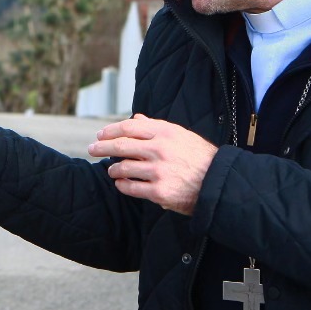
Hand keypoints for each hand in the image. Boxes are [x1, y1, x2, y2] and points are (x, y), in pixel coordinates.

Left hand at [86, 114, 218, 215]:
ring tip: (112, 170)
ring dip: (113, 169)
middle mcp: (160, 150)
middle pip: (120, 146)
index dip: (110, 130)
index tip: (100, 134)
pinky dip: (122, 185)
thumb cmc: (199, 157)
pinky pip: (131, 188)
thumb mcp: (181, 135)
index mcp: (165, 132)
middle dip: (101, 147)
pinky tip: (121, 183)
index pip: (129, 127)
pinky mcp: (159, 192)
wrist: (219, 183)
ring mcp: (158, 172)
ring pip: (123, 168)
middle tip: (92, 149)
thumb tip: (135, 117)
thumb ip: (156, 126)